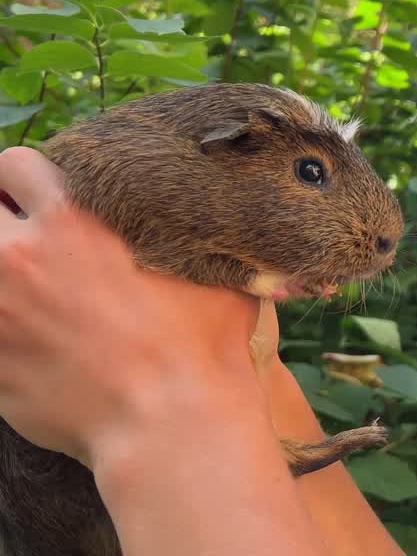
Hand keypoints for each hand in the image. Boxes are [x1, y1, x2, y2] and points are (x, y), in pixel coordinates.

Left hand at [0, 146, 262, 465]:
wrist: (170, 425)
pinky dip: (2, 329)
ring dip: (1, 275)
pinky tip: (27, 337)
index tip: (34, 196)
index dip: (23, 178)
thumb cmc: (201, 348)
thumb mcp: (215, 271)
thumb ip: (195, 238)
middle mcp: (20, 259)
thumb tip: (220, 222)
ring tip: (26, 291)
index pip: (15, 165)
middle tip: (24, 242)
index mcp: (75, 223)